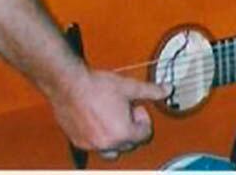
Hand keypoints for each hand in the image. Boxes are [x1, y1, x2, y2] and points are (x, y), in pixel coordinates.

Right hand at [48, 69, 169, 157]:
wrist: (68, 85)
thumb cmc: (96, 87)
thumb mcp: (129, 87)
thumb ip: (151, 91)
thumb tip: (167, 90)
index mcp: (123, 133)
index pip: (144, 135)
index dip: (144, 119)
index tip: (137, 108)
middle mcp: (107, 144)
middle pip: (130, 144)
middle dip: (132, 129)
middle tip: (126, 111)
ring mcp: (91, 145)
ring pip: (112, 150)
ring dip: (117, 138)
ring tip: (114, 119)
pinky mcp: (78, 142)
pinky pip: (95, 147)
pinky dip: (100, 138)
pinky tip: (99, 120)